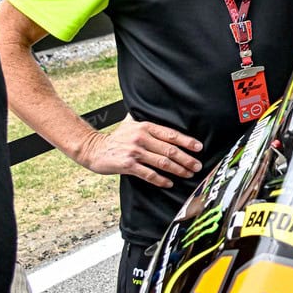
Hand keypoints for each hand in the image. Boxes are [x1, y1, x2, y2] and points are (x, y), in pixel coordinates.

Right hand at [79, 116, 202, 187]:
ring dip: (178, 170)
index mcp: (145, 126)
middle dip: (187, 159)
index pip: (171, 134)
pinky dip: (161, 180)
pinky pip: (149, 174)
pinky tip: (169, 183)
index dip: (187, 141)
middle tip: (198, 166)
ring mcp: (134, 152)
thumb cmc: (117, 137)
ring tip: (188, 174)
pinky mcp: (127, 165)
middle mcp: (141, 138)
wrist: (93, 149)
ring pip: (162, 162)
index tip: (199, 147)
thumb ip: (146, 119)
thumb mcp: (131, 122)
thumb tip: (163, 109)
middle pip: (170, 150)